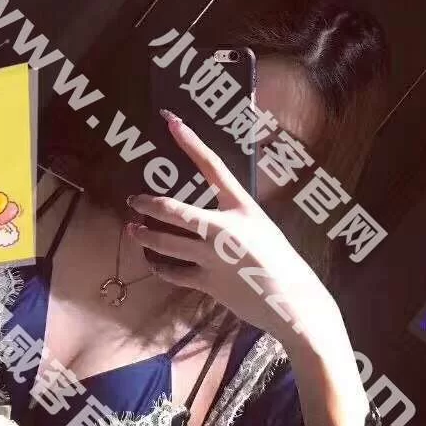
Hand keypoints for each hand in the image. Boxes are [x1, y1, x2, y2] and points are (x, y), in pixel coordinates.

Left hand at [127, 109, 339, 350]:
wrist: (294, 303)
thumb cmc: (280, 262)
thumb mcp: (260, 227)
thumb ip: (232, 218)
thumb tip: (207, 215)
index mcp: (242, 206)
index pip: (212, 165)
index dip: (190, 142)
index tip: (171, 121)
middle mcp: (223, 227)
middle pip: (173, 211)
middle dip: (147, 205)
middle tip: (131, 200)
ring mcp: (212, 256)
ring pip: (165, 243)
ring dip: (144, 235)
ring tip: (132, 230)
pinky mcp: (207, 281)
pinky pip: (173, 272)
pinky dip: (159, 266)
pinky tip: (152, 261)